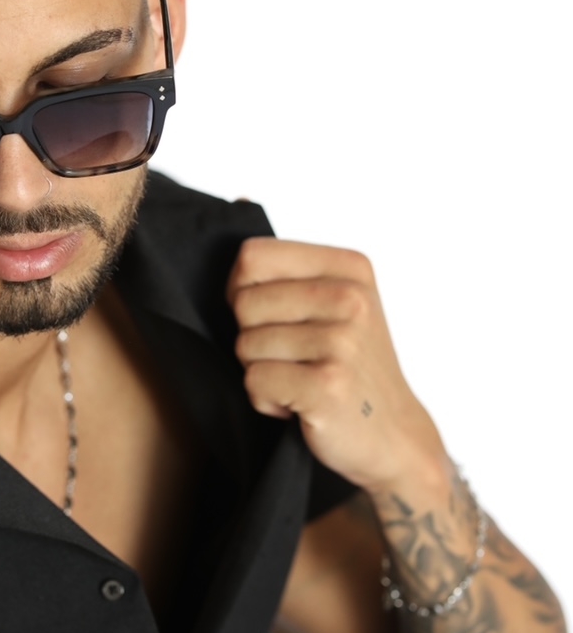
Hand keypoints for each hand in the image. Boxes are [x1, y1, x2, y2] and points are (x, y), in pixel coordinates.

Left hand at [227, 237, 442, 493]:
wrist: (393, 435)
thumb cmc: (348, 364)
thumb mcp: (335, 300)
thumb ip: (288, 263)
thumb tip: (240, 197)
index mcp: (350, 267)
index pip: (251, 257)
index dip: (241, 292)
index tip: (270, 318)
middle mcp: (351, 298)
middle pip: (242, 304)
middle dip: (253, 339)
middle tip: (294, 359)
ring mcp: (343, 342)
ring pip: (245, 347)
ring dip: (262, 373)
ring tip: (302, 381)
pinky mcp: (329, 385)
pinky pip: (255, 383)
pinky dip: (267, 402)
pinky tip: (302, 406)